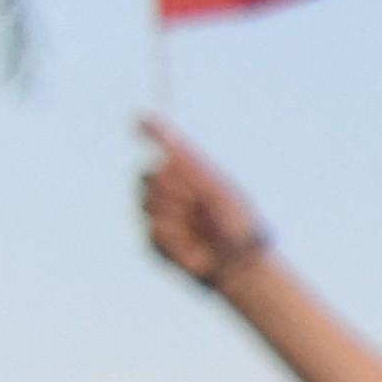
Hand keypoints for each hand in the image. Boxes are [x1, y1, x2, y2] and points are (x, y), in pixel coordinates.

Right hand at [136, 121, 275, 285]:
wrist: (242, 261)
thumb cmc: (237, 222)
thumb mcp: (216, 187)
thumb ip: (188, 163)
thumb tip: (168, 136)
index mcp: (189, 175)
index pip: (164, 145)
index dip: (150, 130)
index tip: (139, 120)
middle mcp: (170, 192)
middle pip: (146, 174)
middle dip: (171, 185)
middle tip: (197, 200)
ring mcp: (157, 216)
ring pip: (148, 202)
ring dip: (177, 213)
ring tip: (202, 227)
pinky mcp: (153, 241)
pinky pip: (155, 230)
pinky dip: (178, 237)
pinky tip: (195, 246)